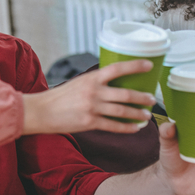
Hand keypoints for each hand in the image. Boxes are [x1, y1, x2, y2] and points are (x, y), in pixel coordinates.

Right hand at [21, 60, 155, 134]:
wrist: (41, 112)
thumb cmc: (60, 97)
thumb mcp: (79, 82)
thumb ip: (96, 83)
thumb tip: (115, 82)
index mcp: (91, 78)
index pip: (117, 68)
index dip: (135, 66)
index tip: (148, 65)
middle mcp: (93, 92)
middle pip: (125, 94)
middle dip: (142, 97)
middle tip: (152, 99)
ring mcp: (92, 108)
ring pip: (122, 111)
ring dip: (137, 114)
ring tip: (146, 115)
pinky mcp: (89, 123)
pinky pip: (113, 126)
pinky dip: (127, 128)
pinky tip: (135, 128)